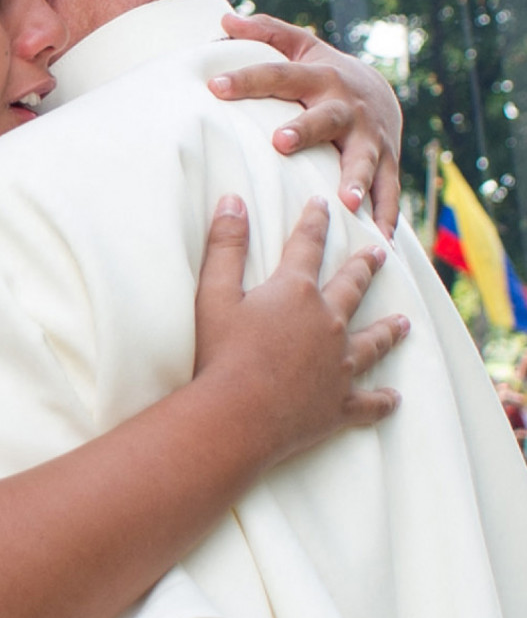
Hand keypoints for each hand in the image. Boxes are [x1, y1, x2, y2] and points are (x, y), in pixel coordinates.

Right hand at [194, 195, 406, 464]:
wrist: (237, 417)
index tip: (323, 204)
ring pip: (373, 341)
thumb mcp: (213, 293)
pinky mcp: (339, 403)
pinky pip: (369, 402)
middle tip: (379, 253)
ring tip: (403, 323)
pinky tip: (394, 399)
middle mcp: (328, 323)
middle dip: (364, 267)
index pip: (308, 246)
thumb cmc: (220, 355)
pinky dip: (382, 401)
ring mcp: (339, 364)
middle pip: (352, 287)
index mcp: (296, 292)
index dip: (315, 222)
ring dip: (389, 330)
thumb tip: (233, 200)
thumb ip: (225, 245)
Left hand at [210, 13, 402, 238]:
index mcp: (317, 78)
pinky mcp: (388, 162)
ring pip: (364, 158)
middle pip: (324, 117)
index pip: (277, 76)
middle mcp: (345, 107)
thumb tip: (223, 17)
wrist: (379, 93)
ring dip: (357, 179)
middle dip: (305, 130)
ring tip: (347, 201)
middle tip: (279, 142)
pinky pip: (389, 192)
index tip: (215, 87)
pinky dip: (386, 216)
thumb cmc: (322, 74)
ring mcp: (370, 136)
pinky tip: (378, 241)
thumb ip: (264, 32)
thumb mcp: (298, 47)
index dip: (247, 79)